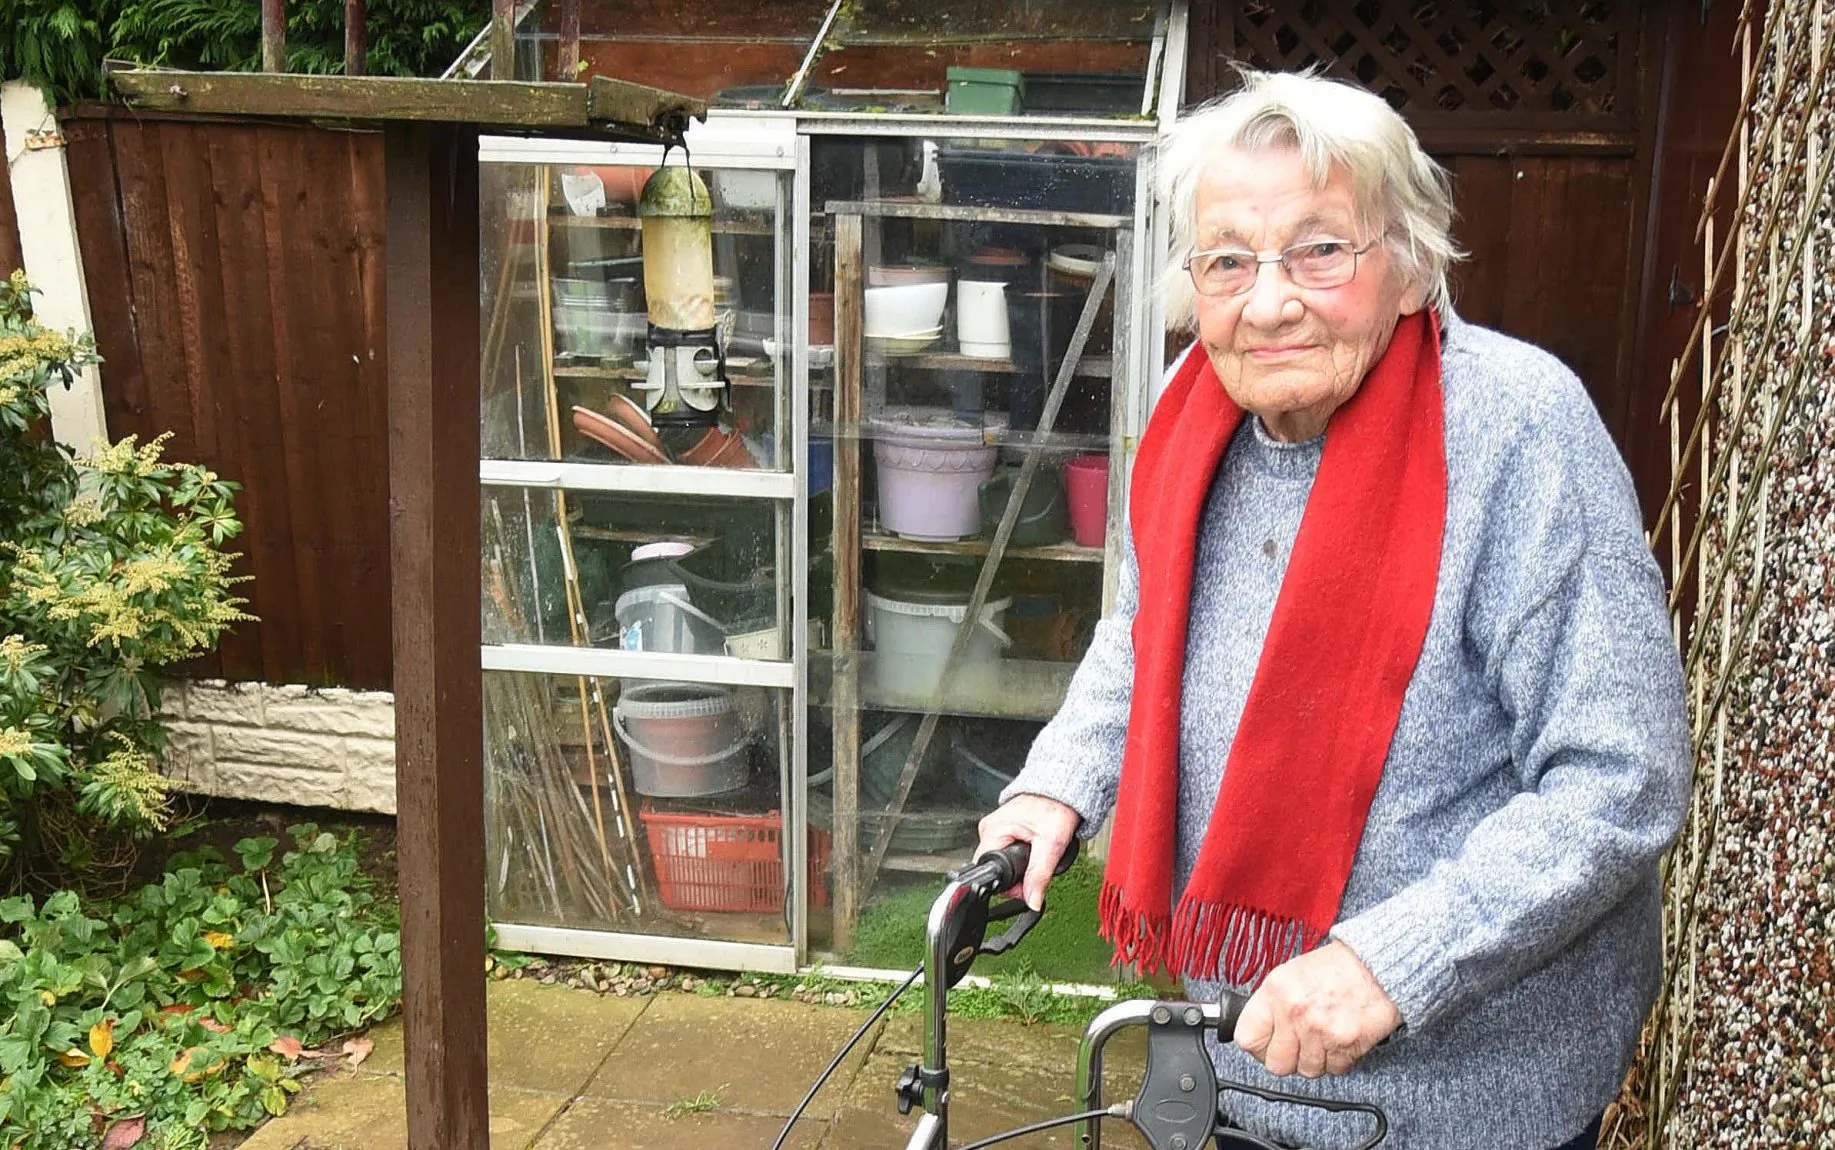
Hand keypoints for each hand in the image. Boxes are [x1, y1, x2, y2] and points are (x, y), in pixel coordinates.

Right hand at [974, 794, 1080, 911]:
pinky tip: (1034, 847)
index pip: (989, 872)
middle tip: (1038, 867)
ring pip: (1003, 861)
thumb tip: (1032, 901)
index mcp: (993, 830)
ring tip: (1039, 853)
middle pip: (997, 869)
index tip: (1028, 885)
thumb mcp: (1051, 844)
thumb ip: (1039, 875)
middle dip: (1019, 876)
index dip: (1010, 885)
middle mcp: (989, 828)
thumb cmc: (1056, 806)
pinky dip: (1022, 855)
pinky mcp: (1005, 828)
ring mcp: (996, 827)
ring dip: (1022, 866)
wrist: (1064, 789)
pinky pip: (1007, 850)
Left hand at [1233, 941, 1401, 1077]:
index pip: (1247, 1038)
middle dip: (1287, 1059)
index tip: (1265, 1046)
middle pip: (1277, 1064)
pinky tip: (1339, 1039)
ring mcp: (1320, 1031)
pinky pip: (1334, 1069)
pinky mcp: (1346, 1045)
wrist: (1376, 968)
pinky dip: (1338, 1060)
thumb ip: (1271, 1004)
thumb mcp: (1290, 974)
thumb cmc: (1334, 969)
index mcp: (1276, 991)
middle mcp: (1295, 1012)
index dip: (1258, 1046)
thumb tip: (1259, 1030)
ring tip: (1323, 1037)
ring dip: (1315, 1059)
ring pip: (1307, 1070)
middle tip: (1297, 1046)